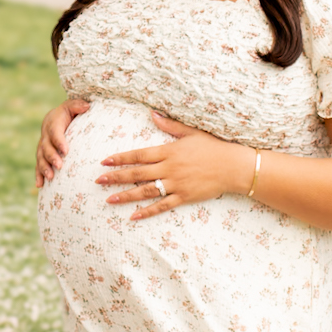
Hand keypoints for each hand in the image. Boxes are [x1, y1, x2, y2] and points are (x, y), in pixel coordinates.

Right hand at [36, 98, 89, 187]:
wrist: (57, 117)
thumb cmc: (69, 113)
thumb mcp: (73, 106)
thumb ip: (78, 105)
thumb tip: (86, 106)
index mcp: (53, 123)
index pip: (55, 132)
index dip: (59, 141)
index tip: (66, 150)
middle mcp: (45, 135)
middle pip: (46, 147)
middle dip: (52, 157)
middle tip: (59, 166)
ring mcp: (42, 146)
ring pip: (40, 158)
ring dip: (44, 168)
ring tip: (50, 177)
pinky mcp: (42, 155)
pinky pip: (38, 165)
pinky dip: (38, 175)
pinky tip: (40, 185)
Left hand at [97, 112, 253, 219]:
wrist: (233, 166)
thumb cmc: (213, 147)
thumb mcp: (191, 132)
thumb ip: (170, 125)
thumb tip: (152, 114)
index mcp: (169, 151)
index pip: (139, 155)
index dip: (120, 158)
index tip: (104, 161)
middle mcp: (169, 168)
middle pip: (137, 173)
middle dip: (116, 177)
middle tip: (98, 181)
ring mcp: (176, 184)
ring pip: (146, 191)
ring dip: (126, 196)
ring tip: (109, 200)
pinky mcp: (184, 197)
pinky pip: (162, 206)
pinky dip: (147, 212)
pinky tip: (134, 217)